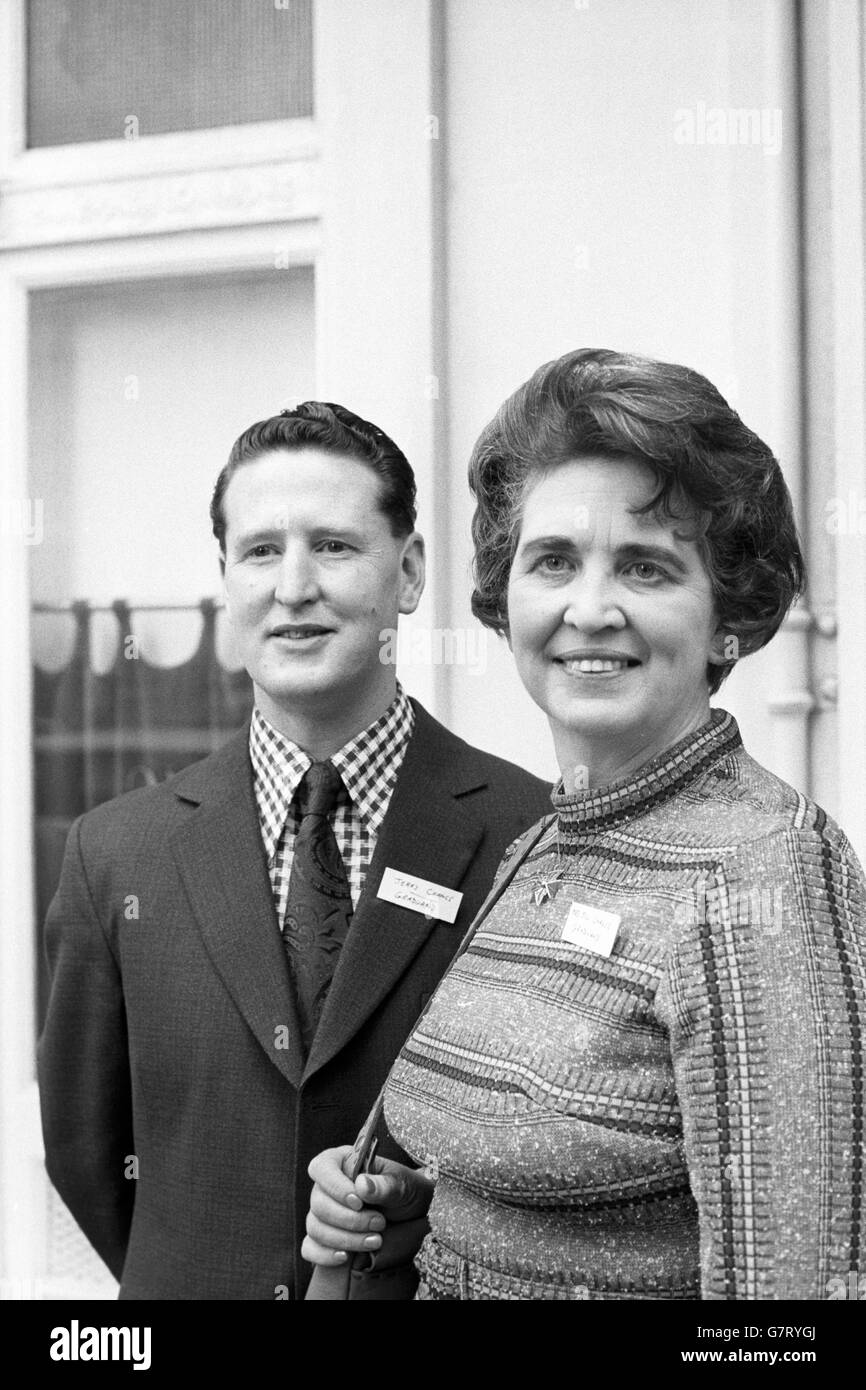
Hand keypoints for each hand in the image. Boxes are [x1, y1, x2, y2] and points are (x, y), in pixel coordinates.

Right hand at [302, 1146, 434, 1268]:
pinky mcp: (323, 1238)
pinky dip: (324, 1254)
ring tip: (376, 1241)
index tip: (359, 1202)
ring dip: (345, 1238)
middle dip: (349, 1219)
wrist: (413, 1218)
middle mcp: (327, 1186)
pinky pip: (310, 1247)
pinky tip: (345, 1256)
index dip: (335, 1186)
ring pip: (316, 1227)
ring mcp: (322, 1213)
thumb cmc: (406, 1192)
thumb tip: (362, 1185)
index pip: (322, 1168)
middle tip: (379, 1223)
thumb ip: (384, 1185)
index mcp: (342, 1162)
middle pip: (318, 1203)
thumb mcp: (403, 1184)